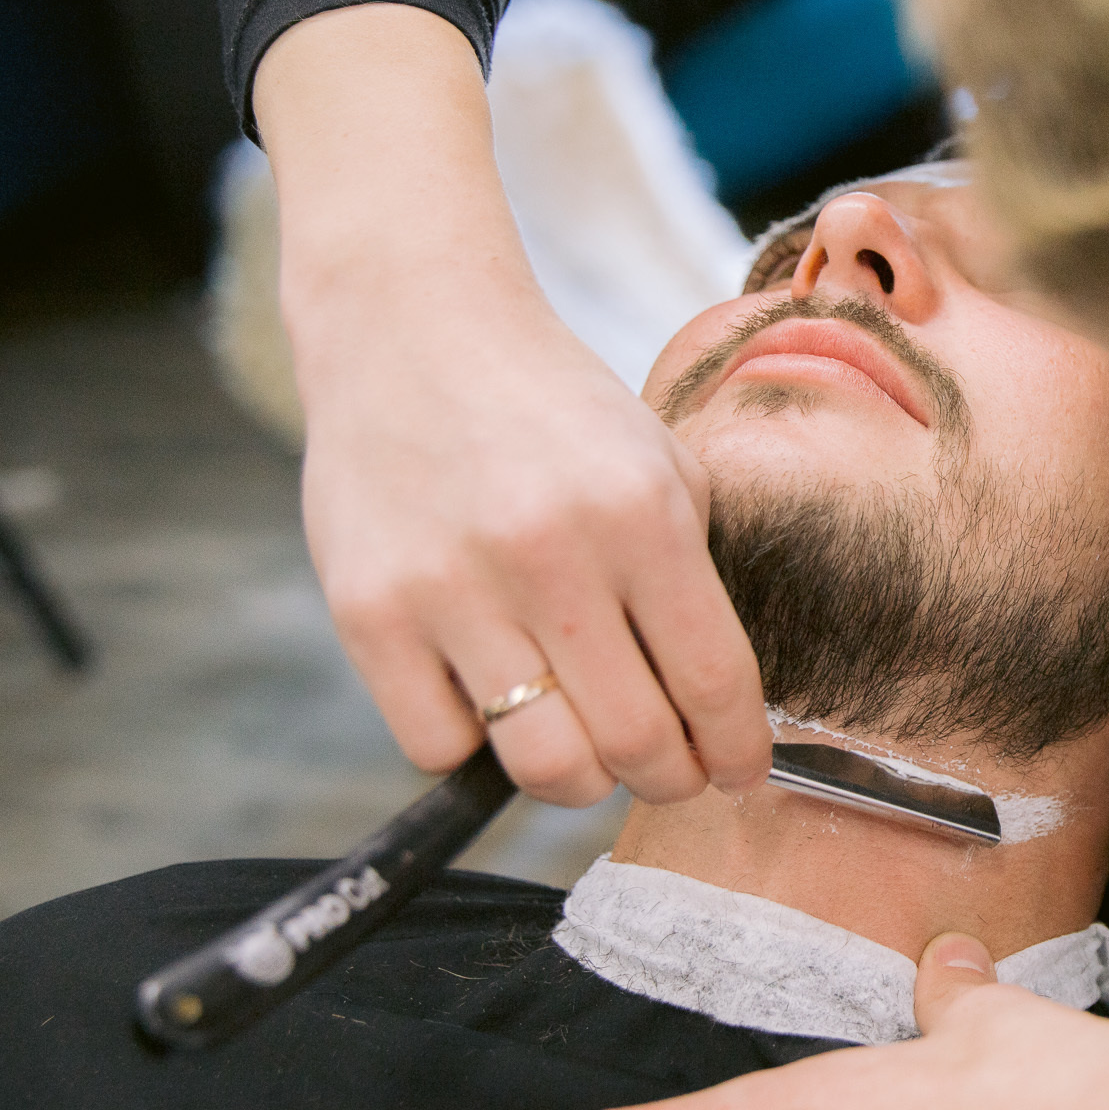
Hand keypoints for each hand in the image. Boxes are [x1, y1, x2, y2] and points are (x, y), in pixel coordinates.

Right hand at [257, 4, 770, 803]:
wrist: (411, 328)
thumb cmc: (553, 409)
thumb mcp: (659, 464)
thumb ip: (694, 576)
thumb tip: (718, 707)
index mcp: (643, 515)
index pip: (716, 683)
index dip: (736, 751)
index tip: (738, 771)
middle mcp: (552, 555)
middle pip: (634, 744)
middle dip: (666, 776)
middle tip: (667, 767)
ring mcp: (453, 589)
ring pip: (542, 766)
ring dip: (578, 781)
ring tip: (586, 752)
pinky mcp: (370, 613)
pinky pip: (439, 748)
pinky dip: (476, 748)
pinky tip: (492, 704)